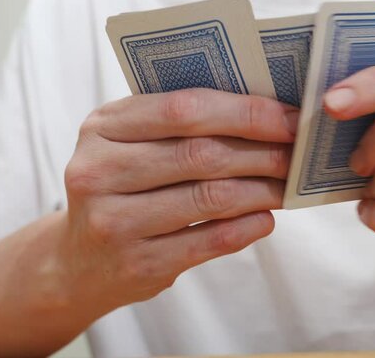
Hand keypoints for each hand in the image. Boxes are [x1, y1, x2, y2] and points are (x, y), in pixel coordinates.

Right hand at [60, 89, 296, 308]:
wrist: (78, 261)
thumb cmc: (120, 188)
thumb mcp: (129, 144)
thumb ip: (179, 126)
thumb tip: (265, 117)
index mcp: (102, 127)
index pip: (184, 109)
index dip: (245, 112)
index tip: (288, 118)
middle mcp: (98, 172)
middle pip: (202, 154)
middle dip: (262, 152)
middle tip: (296, 155)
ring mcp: (114, 222)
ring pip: (210, 197)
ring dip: (262, 190)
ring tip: (286, 186)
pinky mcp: (138, 264)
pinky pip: (209, 241)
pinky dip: (248, 227)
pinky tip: (266, 218)